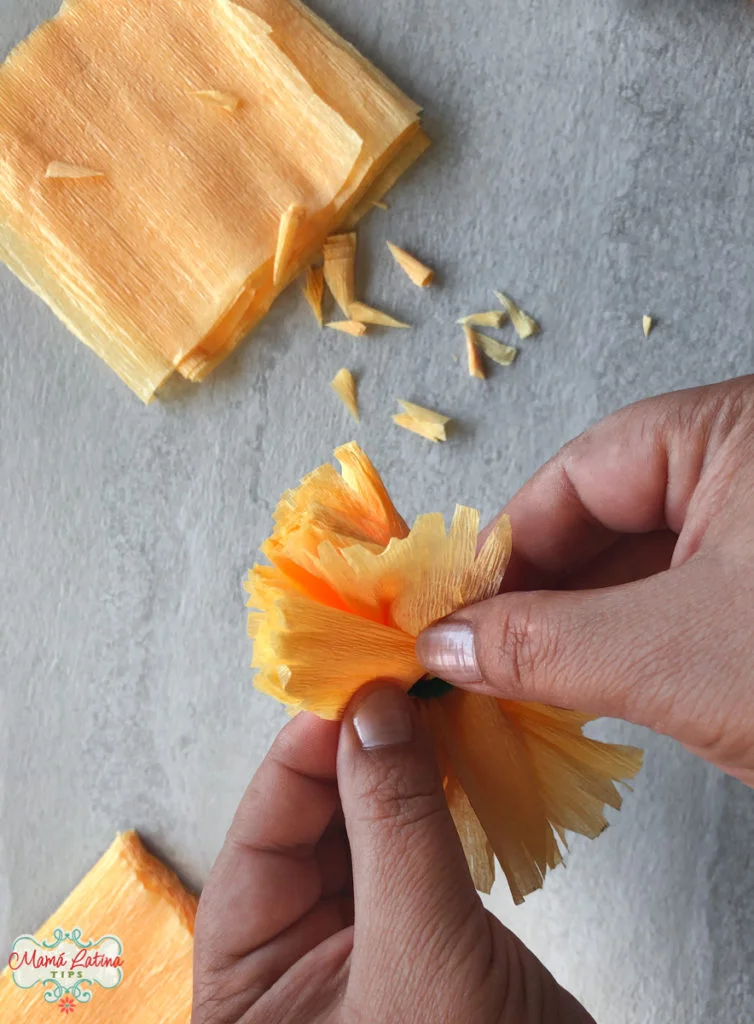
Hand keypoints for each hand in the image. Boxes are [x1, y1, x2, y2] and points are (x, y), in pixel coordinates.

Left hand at [192, 685, 593, 1022]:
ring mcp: (360, 948)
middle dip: (353, 753)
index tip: (353, 690)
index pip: (258, 840)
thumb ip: (393, 826)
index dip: (302, 757)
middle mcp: (291, 963)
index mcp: (248, 985)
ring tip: (428, 704)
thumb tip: (371, 710)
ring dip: (397, 767)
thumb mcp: (419, 956)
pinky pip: (413, 848)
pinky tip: (454, 754)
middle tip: (399, 683)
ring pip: (365, 827)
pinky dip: (433, 798)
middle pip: (309, 825)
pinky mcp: (421, 939)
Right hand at [417, 376, 753, 786]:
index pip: (579, 475)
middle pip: (604, 517)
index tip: (452, 613)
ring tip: (516, 677)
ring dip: (580, 626)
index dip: (505, 549)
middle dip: (539, 595)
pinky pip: (678, 598)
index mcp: (729, 434)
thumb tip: (444, 645)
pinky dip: (630, 642)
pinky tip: (587, 682)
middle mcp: (743, 466)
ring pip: (640, 565)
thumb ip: (546, 644)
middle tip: (475, 655)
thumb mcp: (675, 655)